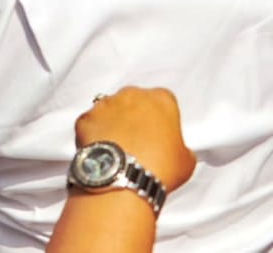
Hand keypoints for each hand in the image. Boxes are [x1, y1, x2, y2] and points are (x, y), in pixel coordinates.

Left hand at [76, 87, 195, 193]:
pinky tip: (102, 150)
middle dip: (135, 116)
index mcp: (160, 99)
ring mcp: (105, 104)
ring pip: (109, 108)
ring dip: (113, 122)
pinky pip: (90, 122)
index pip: (163, 100)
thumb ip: (180, 145)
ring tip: (119, 147)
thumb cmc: (158, 167)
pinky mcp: (86, 117)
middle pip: (134, 100)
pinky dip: (93, 132)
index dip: (161, 118)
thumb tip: (174, 150)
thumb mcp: (186, 160)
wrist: (125, 178)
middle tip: (138, 141)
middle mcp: (131, 95)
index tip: (160, 132)